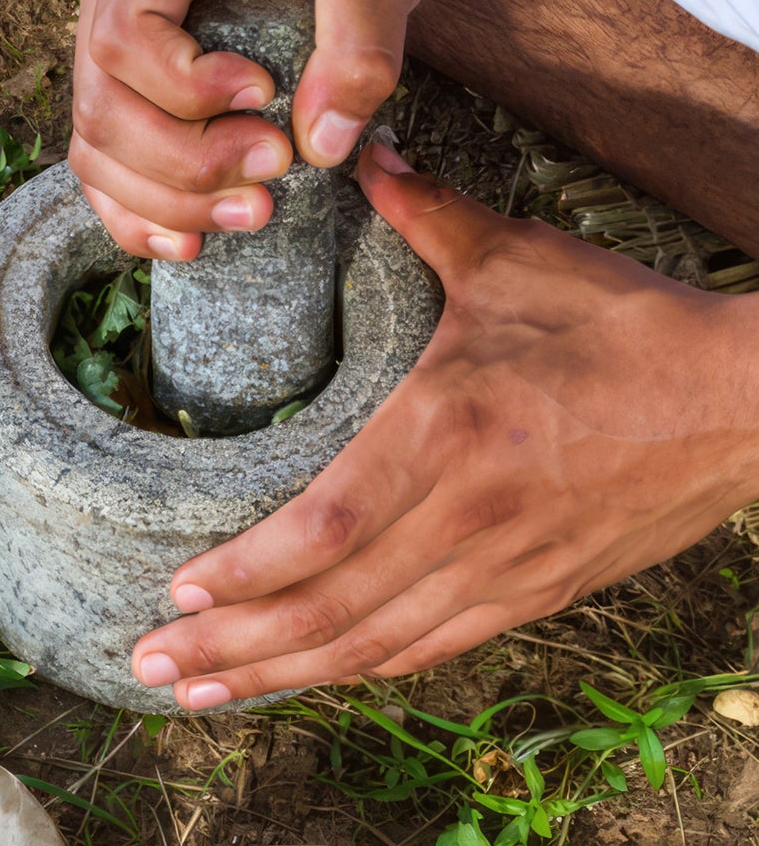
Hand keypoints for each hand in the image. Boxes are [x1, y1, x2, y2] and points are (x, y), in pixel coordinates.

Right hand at [72, 0, 434, 259]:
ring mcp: (101, 37)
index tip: (266, 95)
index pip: (123, 36)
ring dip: (166, 202)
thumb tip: (320, 148)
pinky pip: (102, 167)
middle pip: (100, 107)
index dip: (184, 91)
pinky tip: (192, 241)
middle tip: (272, 174)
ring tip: (252, 212)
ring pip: (94, 149)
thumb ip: (361, 50)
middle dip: (183, 164)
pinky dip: (140, 214)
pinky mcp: (121, 87)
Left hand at [132, 144, 758, 705]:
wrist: (755, 402)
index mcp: (451, 431)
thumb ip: (425, 217)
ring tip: (196, 691)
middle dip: (229, 645)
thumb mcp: (520, 263)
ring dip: (275, 676)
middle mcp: (470, 518)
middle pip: (330, 607)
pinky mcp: (535, 598)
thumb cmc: (631, 326)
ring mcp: (505, 570)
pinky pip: (427, 651)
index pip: (326, 527)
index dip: (247, 573)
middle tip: (147, 664)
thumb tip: (357, 153)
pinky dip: (355, 671)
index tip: (177, 590)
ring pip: (369, 647)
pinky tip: (299, 682)